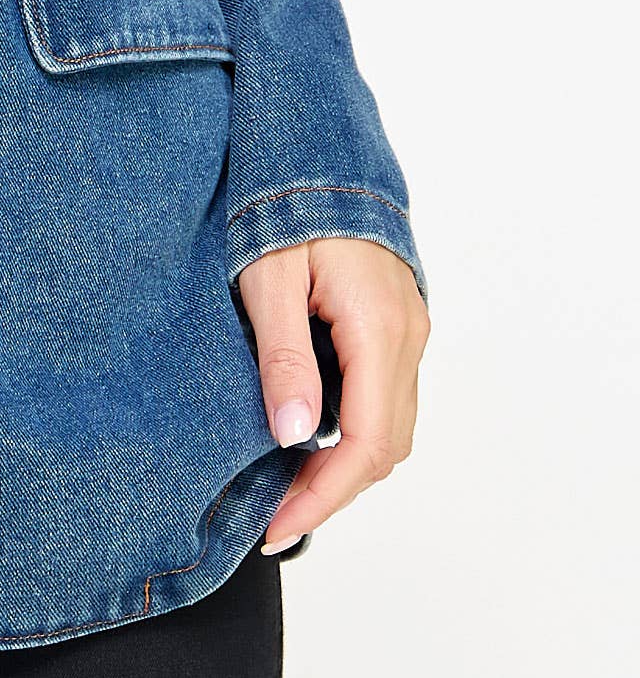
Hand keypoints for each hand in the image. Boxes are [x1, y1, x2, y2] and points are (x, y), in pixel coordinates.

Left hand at [236, 235, 429, 554]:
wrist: (319, 149)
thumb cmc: (289, 204)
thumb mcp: (270, 278)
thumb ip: (283, 357)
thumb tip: (292, 436)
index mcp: (379, 330)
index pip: (365, 444)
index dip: (322, 496)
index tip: (276, 528)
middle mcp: (407, 337)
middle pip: (385, 446)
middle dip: (331, 491)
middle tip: (273, 517)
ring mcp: (408, 331)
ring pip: (389, 426)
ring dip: (342, 465)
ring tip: (283, 486)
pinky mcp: (396, 325)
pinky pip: (383, 397)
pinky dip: (349, 431)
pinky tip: (304, 435)